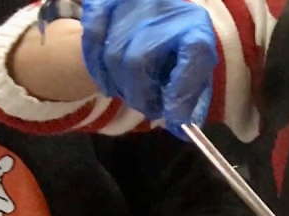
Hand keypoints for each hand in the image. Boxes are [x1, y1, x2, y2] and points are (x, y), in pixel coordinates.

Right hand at [81, 0, 216, 134]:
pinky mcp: (106, 1)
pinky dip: (96, 68)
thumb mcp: (196, 76)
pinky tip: (109, 83)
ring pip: (113, 54)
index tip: (173, 117)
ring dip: (120, 85)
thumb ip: (190, 103)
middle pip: (139, 59)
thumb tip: (181, 130)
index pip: (194, 55)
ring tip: (132, 94)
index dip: (181, 91)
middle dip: (140, 94)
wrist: (161, 19)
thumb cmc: (180, 54)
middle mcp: (166, 11)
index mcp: (197, 29)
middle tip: (147, 108)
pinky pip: (91, 38)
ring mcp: (133, 4)